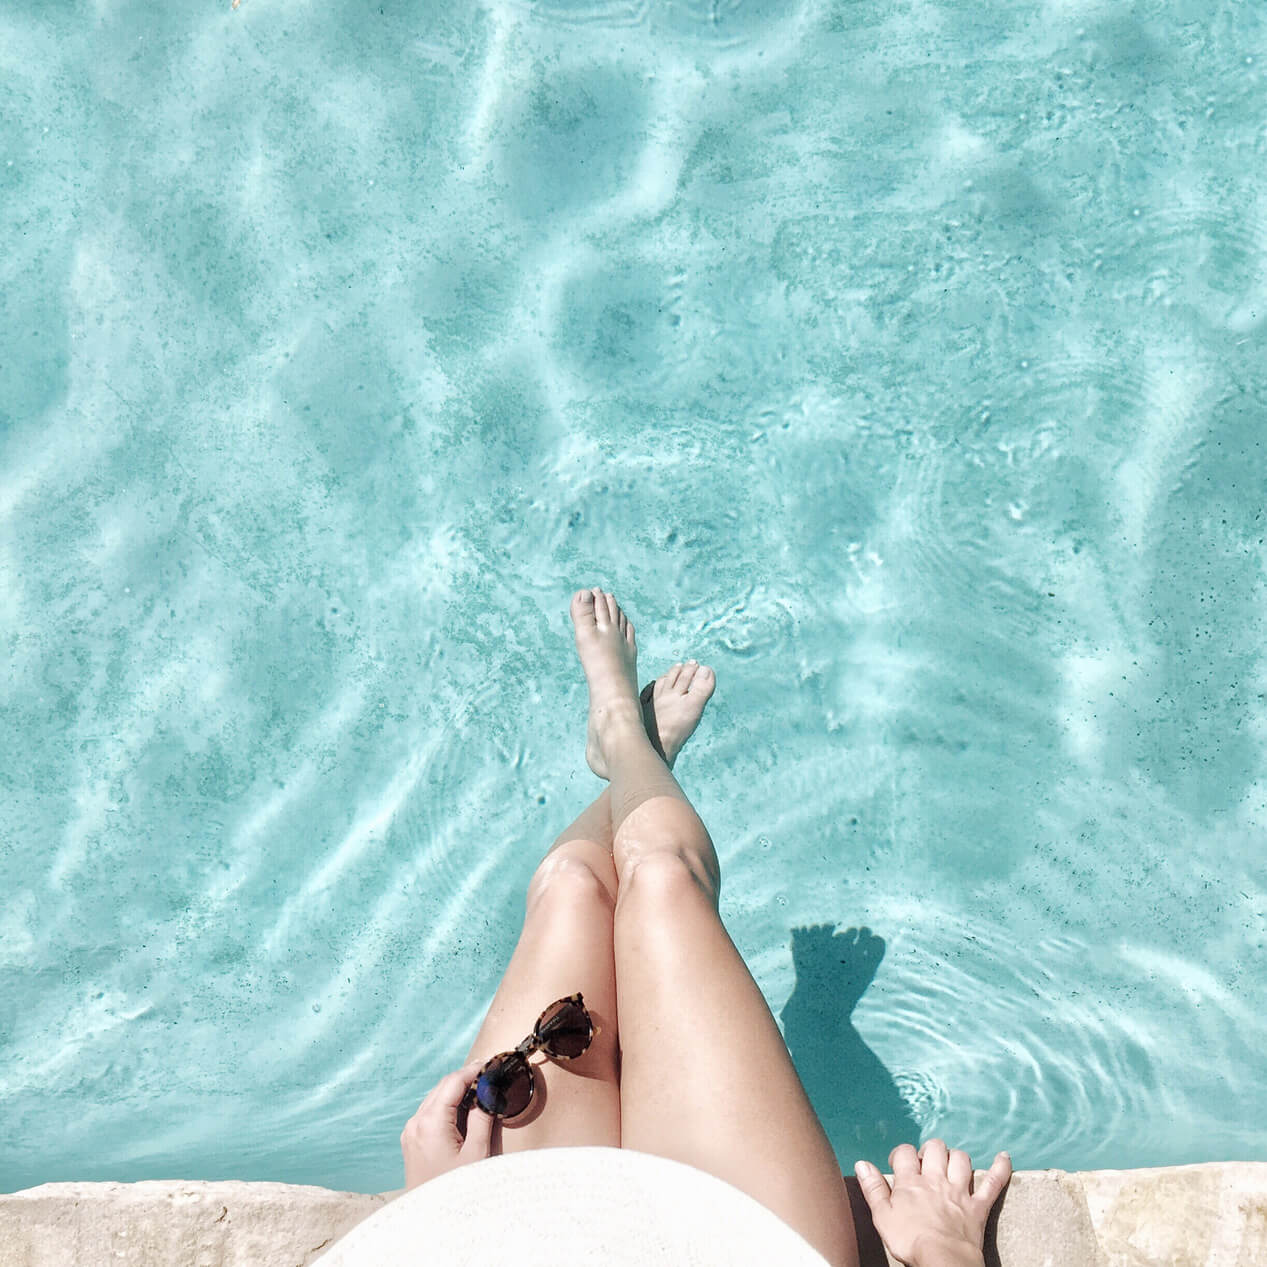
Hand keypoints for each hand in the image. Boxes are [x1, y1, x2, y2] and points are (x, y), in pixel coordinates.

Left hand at [400, 1059, 494, 1190]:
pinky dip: (446, 1107)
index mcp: (430, 1122)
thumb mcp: (476, 1152)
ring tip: (479, 1093)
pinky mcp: (411, 1141)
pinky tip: (462, 1112)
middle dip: (465, 1079)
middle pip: (442, 1088)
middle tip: (487, 1076)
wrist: (430, 1220)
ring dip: (455, 1093)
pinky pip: (429, 1113)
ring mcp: (410, 1132)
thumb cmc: (455, 1189)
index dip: (472, 1070)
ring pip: (434, 1099)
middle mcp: (415, 1123)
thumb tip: (486, 1093)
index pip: (452, 1083)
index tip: (488, 1064)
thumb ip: (481, 1117)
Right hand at [854, 1139, 1011, 1266]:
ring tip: (951, 1163)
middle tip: (926, 1163)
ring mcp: (959, 1191)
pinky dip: (1000, 1168)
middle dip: (930, 1150)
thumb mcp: (882, 1216)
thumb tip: (861, 1164)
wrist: (943, 1261)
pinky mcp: (978, 1206)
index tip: (899, 1164)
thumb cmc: (909, 1241)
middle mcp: (936, 1180)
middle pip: (935, 1148)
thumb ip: (872, 1188)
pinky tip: (1004, 1157)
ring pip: (961, 1159)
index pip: (905, 1153)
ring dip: (956, 1157)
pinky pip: (993, 1182)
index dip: (901, 1155)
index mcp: (911, 1182)